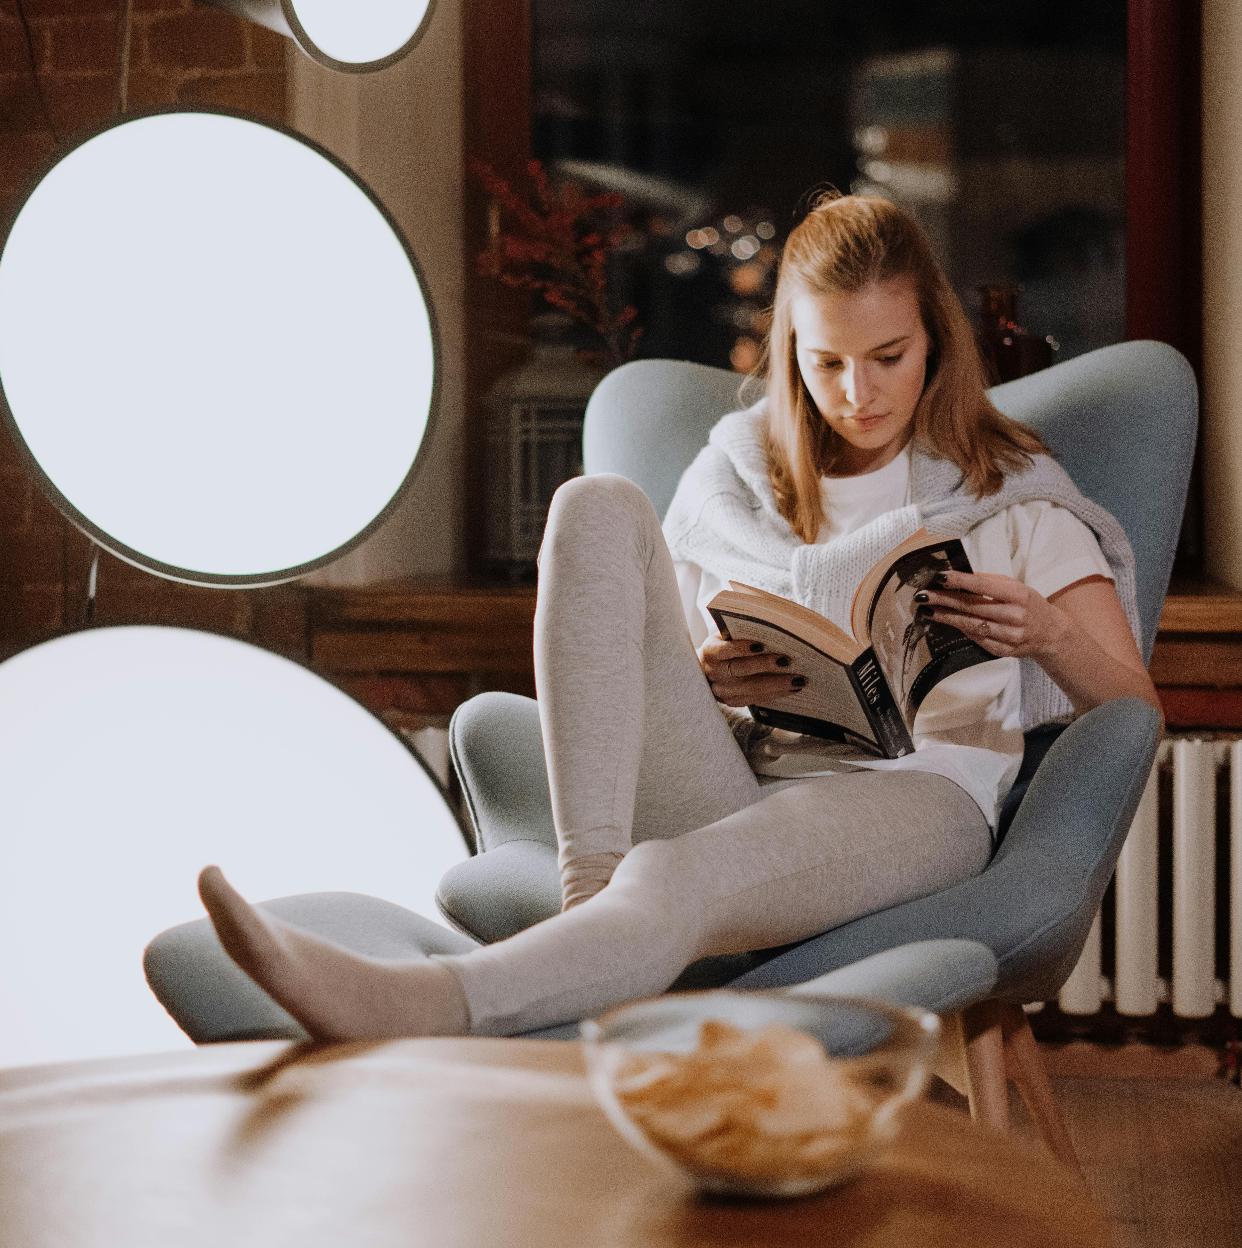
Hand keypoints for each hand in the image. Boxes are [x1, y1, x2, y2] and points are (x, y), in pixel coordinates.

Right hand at [698, 634, 805, 706]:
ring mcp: (722, 690)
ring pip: (751, 688)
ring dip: (776, 684)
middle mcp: (713, 673)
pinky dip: (776, 693)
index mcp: (710, 652)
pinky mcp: (732, 701)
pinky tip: (793, 688)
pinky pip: (756, 699)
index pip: (724, 650)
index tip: (761, 645)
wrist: (710, 668)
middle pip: (740, 670)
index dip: (741, 648)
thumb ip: (743, 631)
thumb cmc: (727, 644)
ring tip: (797, 679)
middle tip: (787, 661)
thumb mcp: (728, 634)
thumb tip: (775, 625)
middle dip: (765, 665)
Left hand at [916, 570, 1069, 659]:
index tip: (939, 577)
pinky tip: (948, 622)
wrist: (1051, 633)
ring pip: (971, 625)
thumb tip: (958, 576)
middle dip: (944, 600)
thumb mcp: (1015, 587)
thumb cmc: (1028, 604)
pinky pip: (977, 638)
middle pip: (972, 606)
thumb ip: (989, 581)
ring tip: (929, 609)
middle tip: (923, 595)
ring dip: (947, 617)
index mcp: (1018, 594)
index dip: (959, 581)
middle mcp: (1014, 616)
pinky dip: (961, 629)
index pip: (983, 585)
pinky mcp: (1003, 650)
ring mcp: (1009, 636)